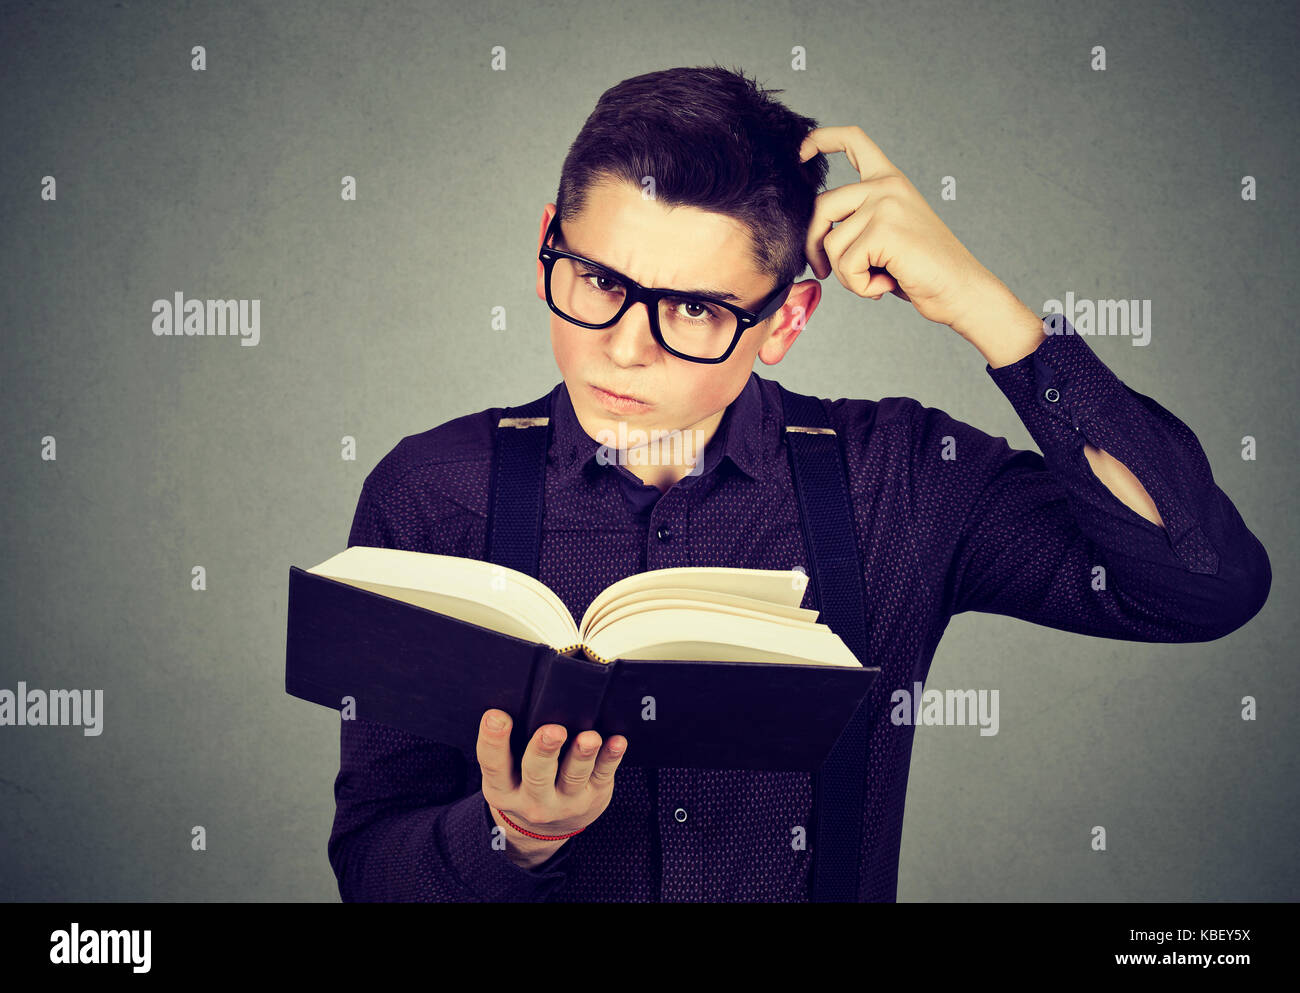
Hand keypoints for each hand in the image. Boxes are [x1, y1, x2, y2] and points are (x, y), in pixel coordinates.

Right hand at [477, 708, 626, 865]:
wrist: (545, 830)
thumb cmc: (523, 786)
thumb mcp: (505, 776)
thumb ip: (509, 747)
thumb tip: (520, 701)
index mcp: (503, 790)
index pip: (493, 764)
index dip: (492, 739)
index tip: (496, 715)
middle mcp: (533, 800)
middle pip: (537, 774)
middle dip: (544, 750)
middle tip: (552, 731)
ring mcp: (565, 802)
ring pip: (573, 776)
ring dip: (582, 755)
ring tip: (589, 738)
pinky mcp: (593, 797)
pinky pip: (603, 775)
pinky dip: (610, 758)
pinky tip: (616, 742)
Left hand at [798, 125, 1007, 335]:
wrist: (960, 289)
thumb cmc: (921, 269)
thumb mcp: (886, 234)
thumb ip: (856, 221)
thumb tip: (811, 233)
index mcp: (890, 180)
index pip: (853, 141)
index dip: (821, 139)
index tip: (801, 152)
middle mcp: (887, 186)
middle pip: (822, 206)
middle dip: (813, 244)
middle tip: (823, 271)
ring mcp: (886, 204)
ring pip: (831, 243)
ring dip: (847, 274)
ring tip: (877, 281)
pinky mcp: (884, 230)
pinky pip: (846, 265)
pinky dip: (859, 286)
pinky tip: (885, 286)